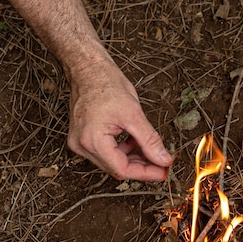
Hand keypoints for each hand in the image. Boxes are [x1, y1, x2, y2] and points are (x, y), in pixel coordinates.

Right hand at [66, 63, 171, 181]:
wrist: (88, 68)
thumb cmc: (106, 84)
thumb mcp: (134, 113)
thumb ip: (150, 140)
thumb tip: (163, 159)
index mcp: (92, 141)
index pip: (122, 169)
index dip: (145, 173)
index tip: (163, 171)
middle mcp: (82, 146)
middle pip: (116, 168)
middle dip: (140, 166)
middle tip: (161, 163)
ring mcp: (79, 142)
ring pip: (111, 161)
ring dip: (131, 157)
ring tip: (148, 148)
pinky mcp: (81, 138)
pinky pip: (104, 152)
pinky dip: (121, 149)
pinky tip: (132, 141)